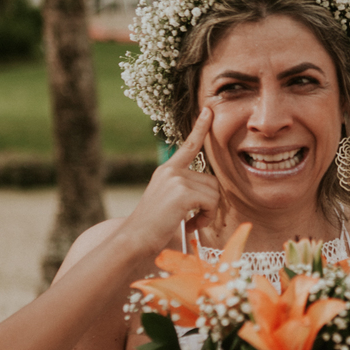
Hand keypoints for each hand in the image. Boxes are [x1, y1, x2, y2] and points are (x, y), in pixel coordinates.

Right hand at [126, 107, 221, 253]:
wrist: (135, 238)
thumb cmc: (152, 227)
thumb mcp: (168, 201)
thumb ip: (185, 190)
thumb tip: (212, 190)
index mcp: (167, 170)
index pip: (188, 145)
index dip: (200, 128)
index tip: (208, 110)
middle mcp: (171, 170)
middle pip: (213, 181)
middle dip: (209, 204)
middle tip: (194, 219)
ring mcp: (176, 179)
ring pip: (214, 193)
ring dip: (208, 213)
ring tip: (189, 222)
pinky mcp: (182, 192)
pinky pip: (211, 202)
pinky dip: (206, 217)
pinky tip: (190, 225)